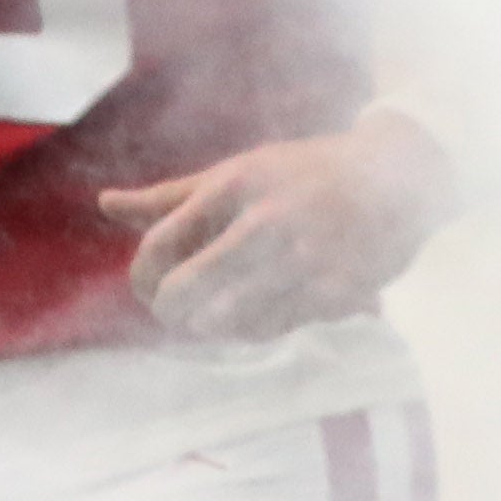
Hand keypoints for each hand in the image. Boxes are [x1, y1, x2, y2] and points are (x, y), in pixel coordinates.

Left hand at [95, 110, 455, 343]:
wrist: (396, 178)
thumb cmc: (302, 174)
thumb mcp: (237, 171)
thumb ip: (170, 196)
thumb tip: (104, 205)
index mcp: (235, 184)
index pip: (159, 247)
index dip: (143, 277)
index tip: (150, 284)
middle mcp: (266, 221)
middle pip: (184, 295)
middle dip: (169, 310)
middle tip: (175, 308)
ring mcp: (303, 260)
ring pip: (225, 323)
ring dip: (211, 323)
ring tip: (217, 307)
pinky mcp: (333, 293)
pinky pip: (271, 329)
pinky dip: (253, 327)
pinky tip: (258, 307)